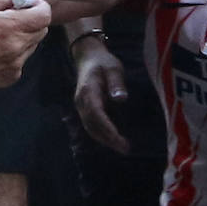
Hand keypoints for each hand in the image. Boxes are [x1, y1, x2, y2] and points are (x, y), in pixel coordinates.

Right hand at [0, 0, 50, 114]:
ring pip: (32, 44)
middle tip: (11, 17)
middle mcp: (17, 47)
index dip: (38, 6)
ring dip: (23, 36)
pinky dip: (15, 52)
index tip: (25, 4)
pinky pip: (22, 59)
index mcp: (9, 27)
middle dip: (31, 20)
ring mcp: (16, 64)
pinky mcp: (11, 77)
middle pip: (41, 29)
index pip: (44, 15)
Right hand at [71, 38, 130, 152]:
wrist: (88, 57)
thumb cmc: (104, 62)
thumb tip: (121, 99)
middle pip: (92, 125)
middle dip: (107, 139)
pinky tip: (113, 139)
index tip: (119, 138)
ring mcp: (81, 106)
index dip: (106, 127)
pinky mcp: (84, 108)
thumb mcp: (114, 68)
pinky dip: (101, 134)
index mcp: (88, 91)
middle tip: (125, 149)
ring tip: (122, 147)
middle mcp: (81, 101)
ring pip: (90, 128)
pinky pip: (91, 125)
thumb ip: (117, 83)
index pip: (95, 114)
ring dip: (104, 139)